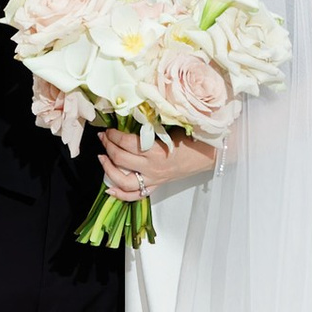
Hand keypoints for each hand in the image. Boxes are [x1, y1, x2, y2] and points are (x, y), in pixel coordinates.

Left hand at [96, 130, 216, 202]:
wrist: (209, 155)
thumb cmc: (193, 139)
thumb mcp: (172, 128)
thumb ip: (152, 125)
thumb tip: (131, 116)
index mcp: (156, 151)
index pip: (127, 143)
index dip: (114, 135)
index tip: (108, 128)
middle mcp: (152, 168)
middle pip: (121, 159)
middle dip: (108, 146)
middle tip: (103, 137)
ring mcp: (153, 179)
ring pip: (123, 181)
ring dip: (108, 169)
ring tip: (102, 158)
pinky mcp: (156, 186)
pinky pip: (135, 196)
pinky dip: (120, 194)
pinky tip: (109, 188)